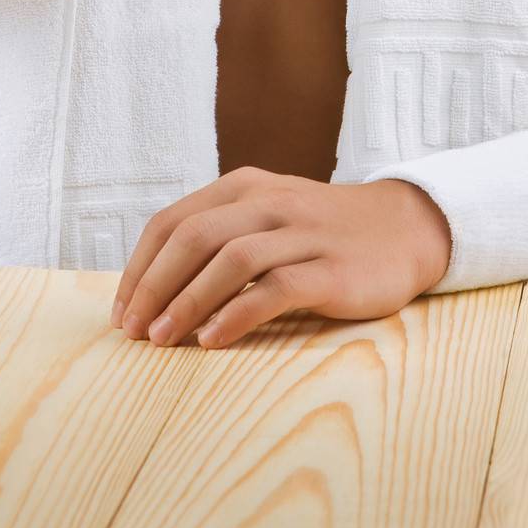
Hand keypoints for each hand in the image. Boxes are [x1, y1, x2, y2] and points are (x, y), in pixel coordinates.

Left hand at [109, 167, 452, 349]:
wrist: (404, 228)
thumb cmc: (323, 232)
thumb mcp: (268, 215)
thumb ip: (221, 236)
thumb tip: (157, 289)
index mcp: (244, 187)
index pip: (173, 221)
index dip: (140, 267)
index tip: (122, 310)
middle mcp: (269, 202)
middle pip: (193, 237)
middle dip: (154, 286)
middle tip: (133, 331)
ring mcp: (302, 233)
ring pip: (230, 260)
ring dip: (188, 301)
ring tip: (163, 340)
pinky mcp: (331, 269)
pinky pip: (275, 288)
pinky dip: (237, 314)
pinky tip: (213, 340)